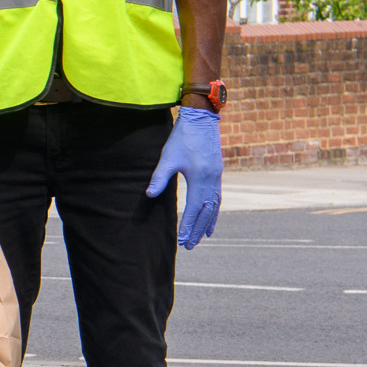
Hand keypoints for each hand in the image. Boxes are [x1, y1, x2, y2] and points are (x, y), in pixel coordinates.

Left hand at [146, 107, 223, 248]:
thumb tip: (149, 195)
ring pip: (214, 206)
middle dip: (198, 230)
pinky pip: (217, 197)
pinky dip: (214, 210)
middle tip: (190, 246)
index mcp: (200, 178)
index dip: (188, 226)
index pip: (193, 209)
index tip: (182, 240)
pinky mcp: (217, 173)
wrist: (201, 119)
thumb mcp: (168, 157)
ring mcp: (217, 177)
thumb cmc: (182, 137)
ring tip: (203, 238)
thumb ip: (159, 177)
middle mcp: (212, 180)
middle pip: (206, 212)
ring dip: (208, 223)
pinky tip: (211, 217)